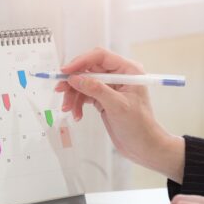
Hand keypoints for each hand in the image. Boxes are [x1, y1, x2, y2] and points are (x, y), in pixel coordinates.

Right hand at [57, 48, 184, 182]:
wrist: (144, 146)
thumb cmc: (140, 126)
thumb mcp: (117, 106)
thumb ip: (96, 89)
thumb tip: (76, 78)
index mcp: (129, 70)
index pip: (100, 57)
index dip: (81, 61)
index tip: (65, 71)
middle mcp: (119, 76)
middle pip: (89, 69)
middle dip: (74, 81)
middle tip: (60, 90)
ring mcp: (111, 87)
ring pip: (85, 83)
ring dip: (73, 95)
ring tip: (68, 109)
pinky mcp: (104, 99)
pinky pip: (86, 95)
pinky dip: (78, 103)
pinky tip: (77, 114)